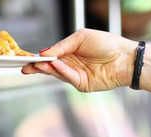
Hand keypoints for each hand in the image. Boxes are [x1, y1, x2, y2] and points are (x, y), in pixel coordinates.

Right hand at [21, 29, 136, 92]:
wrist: (125, 57)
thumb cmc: (107, 44)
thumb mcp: (81, 38)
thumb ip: (62, 46)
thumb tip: (45, 52)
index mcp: (70, 52)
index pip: (50, 56)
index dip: (38, 58)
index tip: (26, 58)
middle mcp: (72, 65)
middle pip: (50, 68)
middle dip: (37, 67)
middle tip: (26, 66)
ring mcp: (76, 76)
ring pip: (57, 73)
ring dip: (48, 68)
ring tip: (38, 64)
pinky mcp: (83, 85)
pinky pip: (69, 78)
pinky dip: (62, 71)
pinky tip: (56, 65)